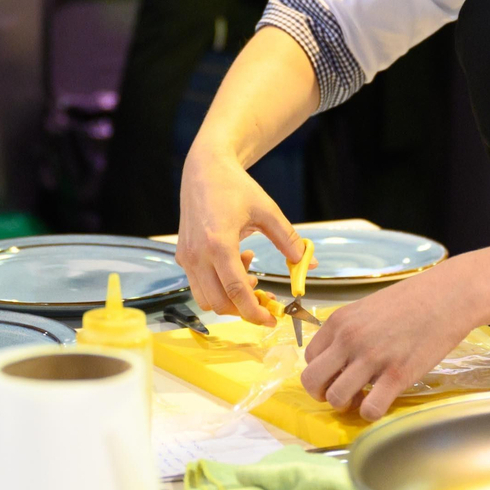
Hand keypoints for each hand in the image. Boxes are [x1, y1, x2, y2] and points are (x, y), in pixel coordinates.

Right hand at [176, 148, 303, 326]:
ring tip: (250, 275)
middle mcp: (197, 255)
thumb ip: (288, 239)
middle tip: (266, 299)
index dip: (255, 311)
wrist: (204, 170)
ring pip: (206, 299)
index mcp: (218, 244)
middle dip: (244, 309)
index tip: (272, 319)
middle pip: (219, 303)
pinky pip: (199, 285)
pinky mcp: (182, 256)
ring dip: (230, 298)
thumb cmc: (236, 187)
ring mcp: (186, 257)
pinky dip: (218, 286)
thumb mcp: (267, 210)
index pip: (236, 291)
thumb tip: (307, 263)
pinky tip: (235, 262)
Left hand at [301, 263, 479, 421]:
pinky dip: (371, 413)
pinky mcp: (396, 375)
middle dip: (322, 394)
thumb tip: (338, 359)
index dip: (322, 372)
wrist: (446, 296)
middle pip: (312, 381)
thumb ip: (349, 331)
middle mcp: (349, 339)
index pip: (309, 358)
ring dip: (346, 405)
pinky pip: (369, 409)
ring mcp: (372, 358)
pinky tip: (382, 401)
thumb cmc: (410, 300)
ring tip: (363, 397)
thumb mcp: (368, 308)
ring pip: (336, 398)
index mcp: (339, 321)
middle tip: (343, 393)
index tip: (338, 374)